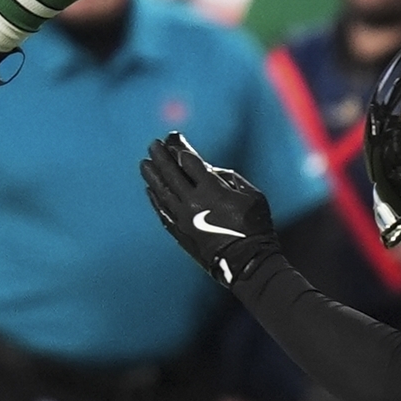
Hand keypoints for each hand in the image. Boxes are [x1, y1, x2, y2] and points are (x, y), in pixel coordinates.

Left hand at [139, 133, 277, 286]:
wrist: (246, 262)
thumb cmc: (255, 226)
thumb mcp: (252, 195)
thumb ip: (230, 178)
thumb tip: (210, 170)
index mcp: (212, 189)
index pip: (189, 161)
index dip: (179, 147)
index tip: (173, 138)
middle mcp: (192, 201)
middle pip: (171, 173)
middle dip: (161, 156)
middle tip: (153, 144)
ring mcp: (182, 218)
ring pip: (161, 191)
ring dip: (152, 175)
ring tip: (144, 163)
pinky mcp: (179, 232)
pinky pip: (162, 211)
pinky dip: (155, 198)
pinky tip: (150, 189)